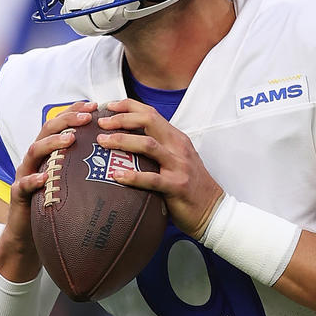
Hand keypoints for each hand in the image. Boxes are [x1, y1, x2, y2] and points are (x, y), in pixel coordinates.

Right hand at [0, 101, 97, 279]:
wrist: (28, 236)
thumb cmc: (56, 208)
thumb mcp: (73, 185)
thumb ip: (87, 170)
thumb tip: (122, 164)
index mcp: (48, 153)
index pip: (61, 124)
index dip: (75, 112)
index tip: (95, 105)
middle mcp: (35, 159)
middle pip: (47, 129)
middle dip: (67, 119)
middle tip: (87, 116)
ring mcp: (24, 174)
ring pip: (34, 150)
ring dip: (53, 142)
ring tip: (71, 139)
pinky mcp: (18, 194)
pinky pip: (24, 184)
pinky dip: (34, 179)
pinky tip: (45, 177)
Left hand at [96, 99, 223, 239]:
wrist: (213, 209)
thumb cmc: (190, 185)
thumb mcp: (177, 159)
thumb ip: (158, 149)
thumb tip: (126, 143)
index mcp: (176, 138)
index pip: (150, 113)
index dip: (128, 106)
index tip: (108, 107)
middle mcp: (178, 147)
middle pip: (148, 121)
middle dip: (122, 119)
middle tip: (101, 123)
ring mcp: (178, 165)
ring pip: (148, 145)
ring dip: (122, 140)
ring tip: (102, 142)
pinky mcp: (177, 186)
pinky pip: (151, 179)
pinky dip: (132, 176)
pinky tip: (116, 176)